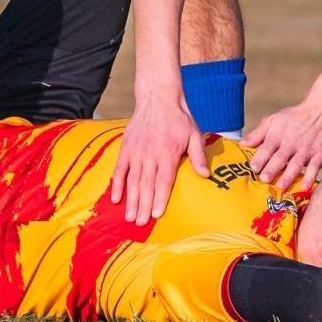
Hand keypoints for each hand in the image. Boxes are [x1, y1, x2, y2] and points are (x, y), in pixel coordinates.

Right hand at [110, 95, 208, 223]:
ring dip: (130, 200)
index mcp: (168, 152)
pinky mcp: (126, 148)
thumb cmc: (179, 118)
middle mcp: (150, 154)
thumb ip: (198, 156)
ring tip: (129, 217)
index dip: (159, 198)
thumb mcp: (194, 134)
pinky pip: (120, 169)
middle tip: (140, 224)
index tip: (155, 215)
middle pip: (146, 184)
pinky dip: (117, 184)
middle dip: (143, 206)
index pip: (163, 180)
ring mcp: (136, 151)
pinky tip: (116, 198)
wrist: (158, 97)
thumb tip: (205, 175)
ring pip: (132, 180)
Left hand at [244, 98, 321, 190]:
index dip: (260, 158)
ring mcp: (306, 149)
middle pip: (280, 157)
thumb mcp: (274, 120)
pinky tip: (304, 187)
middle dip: (272, 169)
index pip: (267, 148)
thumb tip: (242, 144)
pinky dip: (310, 177)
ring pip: (296, 164)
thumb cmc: (294, 118)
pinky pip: (314, 167)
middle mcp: (291, 143)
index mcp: (278, 135)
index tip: (252, 168)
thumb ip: (258, 133)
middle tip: (264, 179)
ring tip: (280, 186)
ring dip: (288, 176)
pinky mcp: (319, 155)